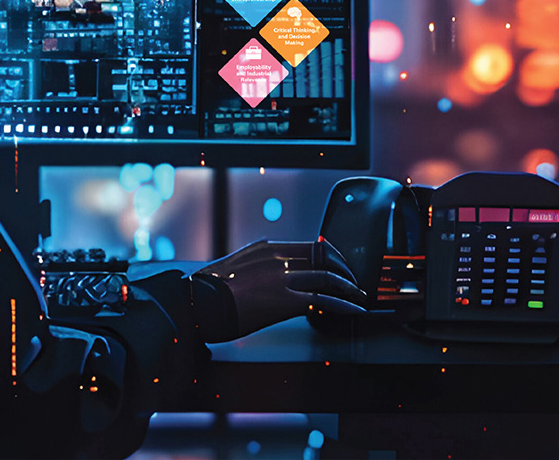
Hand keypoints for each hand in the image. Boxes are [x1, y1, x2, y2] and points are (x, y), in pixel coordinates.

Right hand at [189, 239, 367, 341]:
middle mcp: (277, 258)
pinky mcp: (286, 301)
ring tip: (358, 297)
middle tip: (353, 282)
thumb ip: (254, 267)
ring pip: (327, 278)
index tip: (337, 265)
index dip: (329, 257)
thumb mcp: (233, 268)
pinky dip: (344, 305)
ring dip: (348, 288)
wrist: (199, 304)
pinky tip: (353, 311)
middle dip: (343, 271)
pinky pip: (324, 301)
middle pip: (322, 259)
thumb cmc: (209, 291)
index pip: (308, 247)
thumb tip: (262, 278)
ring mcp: (283, 278)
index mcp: (265, 248)